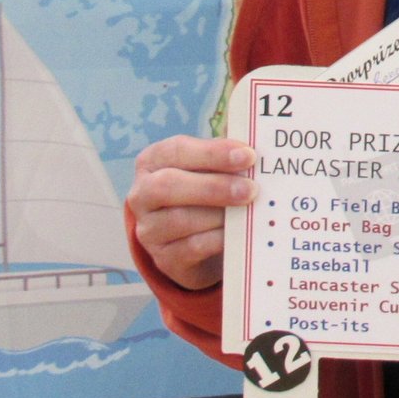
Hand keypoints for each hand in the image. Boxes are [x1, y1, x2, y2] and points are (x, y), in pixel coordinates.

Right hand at [126, 135, 256, 291]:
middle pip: (168, 186)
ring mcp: (149, 229)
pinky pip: (191, 248)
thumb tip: (256, 139)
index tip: (248, 156)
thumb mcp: (210, 167)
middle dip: (214, 186)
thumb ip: (227, 153)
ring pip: (180, 220)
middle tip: (251, 189)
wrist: (193, 239)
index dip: (212, 152)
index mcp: (154, 161)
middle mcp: (143, 194)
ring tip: (248, 211)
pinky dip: (218, 239)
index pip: (177, 151)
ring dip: (219, 215)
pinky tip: (237, 233)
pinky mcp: (164, 258)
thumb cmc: (205, 189)